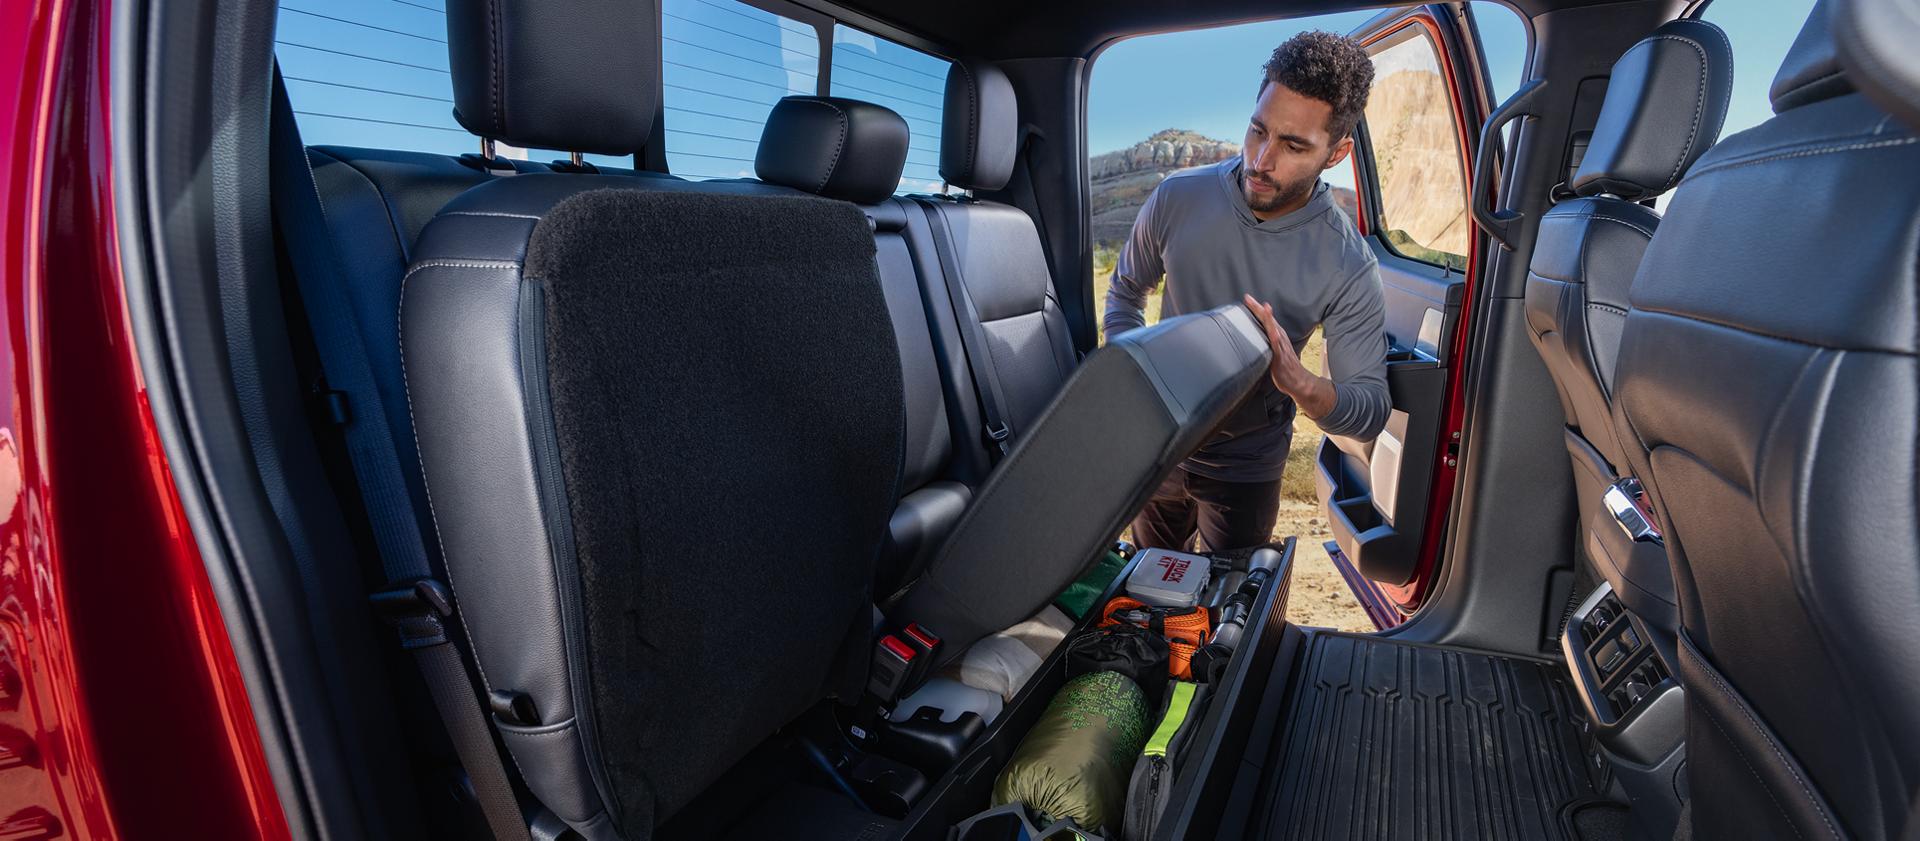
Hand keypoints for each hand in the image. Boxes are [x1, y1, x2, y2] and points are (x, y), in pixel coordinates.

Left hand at [1243, 294, 1336, 420]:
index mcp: (1276, 336)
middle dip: (1258, 308)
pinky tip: (1272, 329)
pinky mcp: (1281, 356)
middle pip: (1268, 320)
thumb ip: (1265, 345)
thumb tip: (1251, 342)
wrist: (1299, 382)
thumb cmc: (1285, 369)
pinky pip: (1277, 344)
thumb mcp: (1272, 353)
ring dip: (1267, 317)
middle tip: (1248, 297)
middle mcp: (1279, 338)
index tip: (1247, 299)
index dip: (1256, 309)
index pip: (1265, 320)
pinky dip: (1275, 334)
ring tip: (1261, 306)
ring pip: (1273, 328)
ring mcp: (1281, 346)